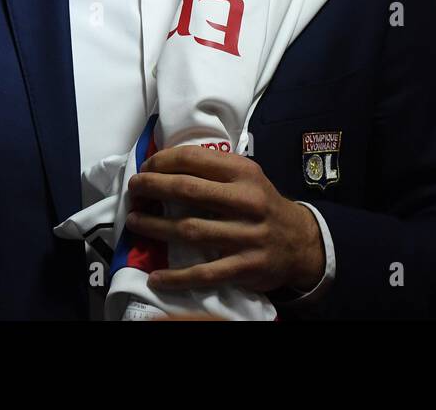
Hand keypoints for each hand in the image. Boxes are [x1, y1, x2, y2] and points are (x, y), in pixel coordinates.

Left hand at [125, 145, 324, 294]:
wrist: (300, 242)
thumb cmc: (262, 205)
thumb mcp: (248, 177)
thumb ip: (214, 170)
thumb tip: (165, 166)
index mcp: (244, 173)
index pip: (194, 159)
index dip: (163, 162)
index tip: (146, 168)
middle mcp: (247, 201)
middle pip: (188, 191)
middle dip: (153, 188)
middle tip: (134, 190)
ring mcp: (247, 236)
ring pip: (190, 230)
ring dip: (155, 227)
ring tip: (134, 222)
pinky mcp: (245, 266)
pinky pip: (204, 273)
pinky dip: (177, 277)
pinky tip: (156, 276)